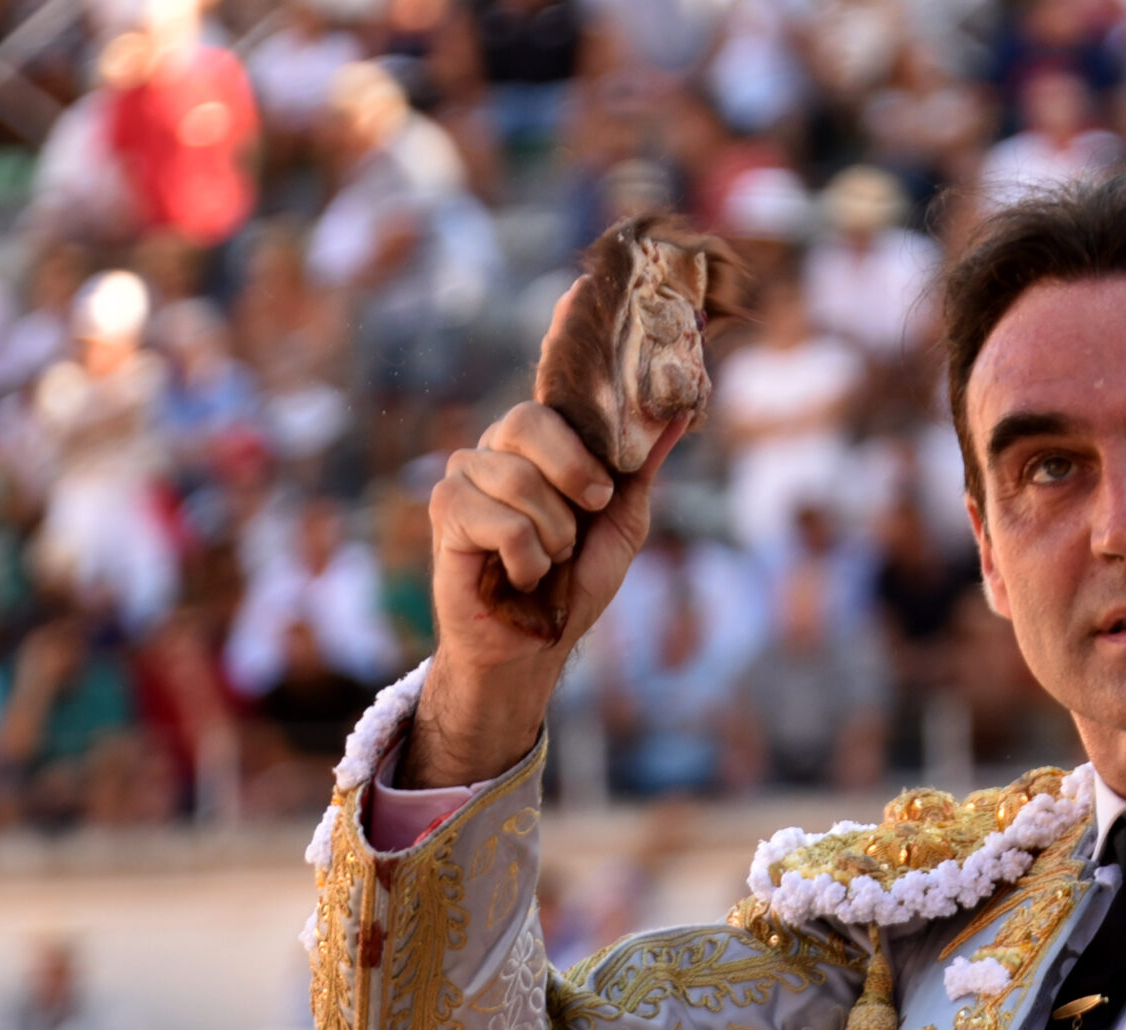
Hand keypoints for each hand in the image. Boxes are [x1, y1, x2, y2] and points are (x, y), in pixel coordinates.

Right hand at [406, 282, 687, 786]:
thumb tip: (681, 411)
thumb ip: (641, 467)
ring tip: (546, 561)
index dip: (566, 332)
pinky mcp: (445, 511)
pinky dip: (524, 555)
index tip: (583, 287)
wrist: (534, 646)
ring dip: (551, 534)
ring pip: (518, 478)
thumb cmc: (576, 586)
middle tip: (589, 510)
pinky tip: (518, 574)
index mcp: (550, 446)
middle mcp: (504, 448)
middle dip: (574, 472)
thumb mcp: (624, 523)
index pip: (555, 379)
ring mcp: (467, 475)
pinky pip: (497, 517)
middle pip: (532, 419)